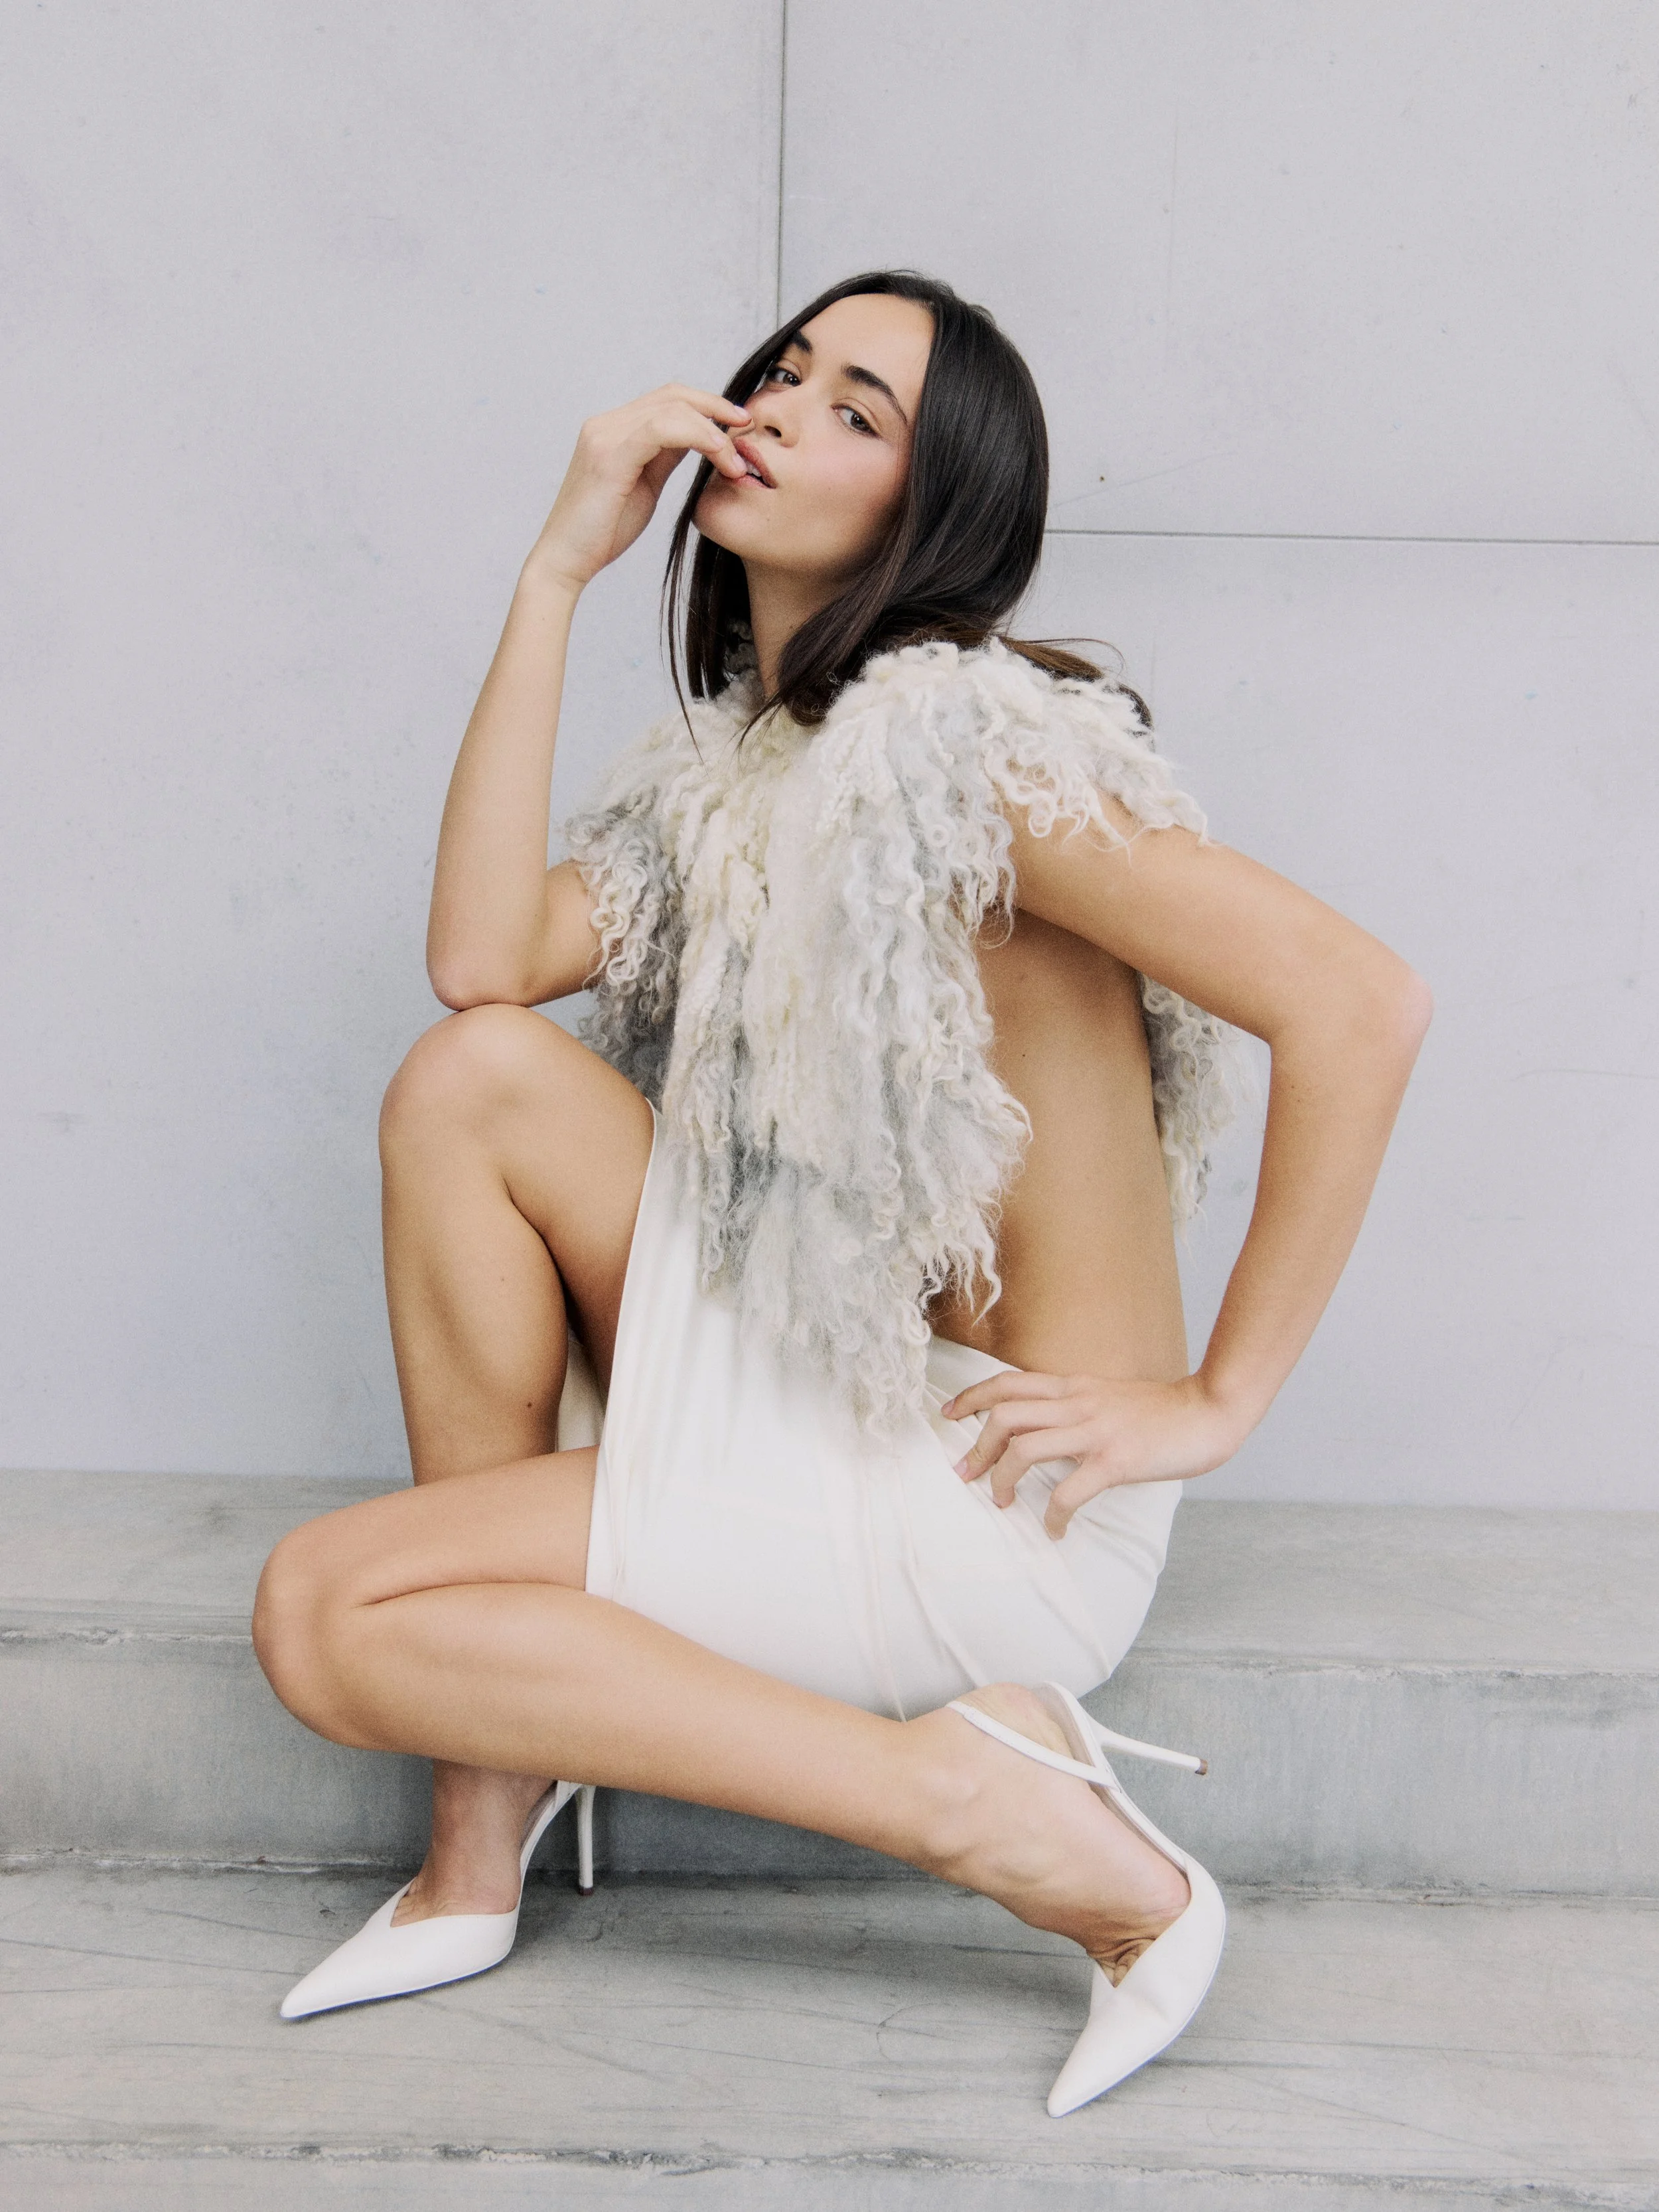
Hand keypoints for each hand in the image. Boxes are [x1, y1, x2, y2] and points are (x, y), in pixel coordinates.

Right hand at [526, 383, 755, 593]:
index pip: (667, 399)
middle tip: (748, 427)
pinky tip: (719, 457)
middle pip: (672, 394)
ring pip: (672, 408)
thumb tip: (698, 438)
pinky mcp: (609, 455)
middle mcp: (606, 424)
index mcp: (614, 429)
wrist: (566, 561)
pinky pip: (662, 429)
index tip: (738, 425)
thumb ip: (665, 457)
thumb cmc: (603, 532)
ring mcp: (604, 435)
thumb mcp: (645, 486)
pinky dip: (699, 437)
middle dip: (717, 407)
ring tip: (736, 460)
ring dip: (713, 429)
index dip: (707, 405)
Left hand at [940, 1369, 1243, 1539]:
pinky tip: (1055, 1529)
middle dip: (977, 1447)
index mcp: (1074, 1387)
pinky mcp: (1116, 1460)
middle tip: (966, 1475)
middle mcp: (1078, 1404)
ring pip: (1024, 1448)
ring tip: (1003, 1503)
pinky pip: (1069, 1491)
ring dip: (1003, 1480)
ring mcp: (1096, 1431)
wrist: (1209, 1409)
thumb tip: (1044, 1429)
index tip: (949, 1415)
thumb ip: (1076, 1407)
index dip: (971, 1397)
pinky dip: (1054, 1515)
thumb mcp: (1108, 1396)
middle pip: (1004, 1415)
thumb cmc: (1161, 1411)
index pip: (1008, 1383)